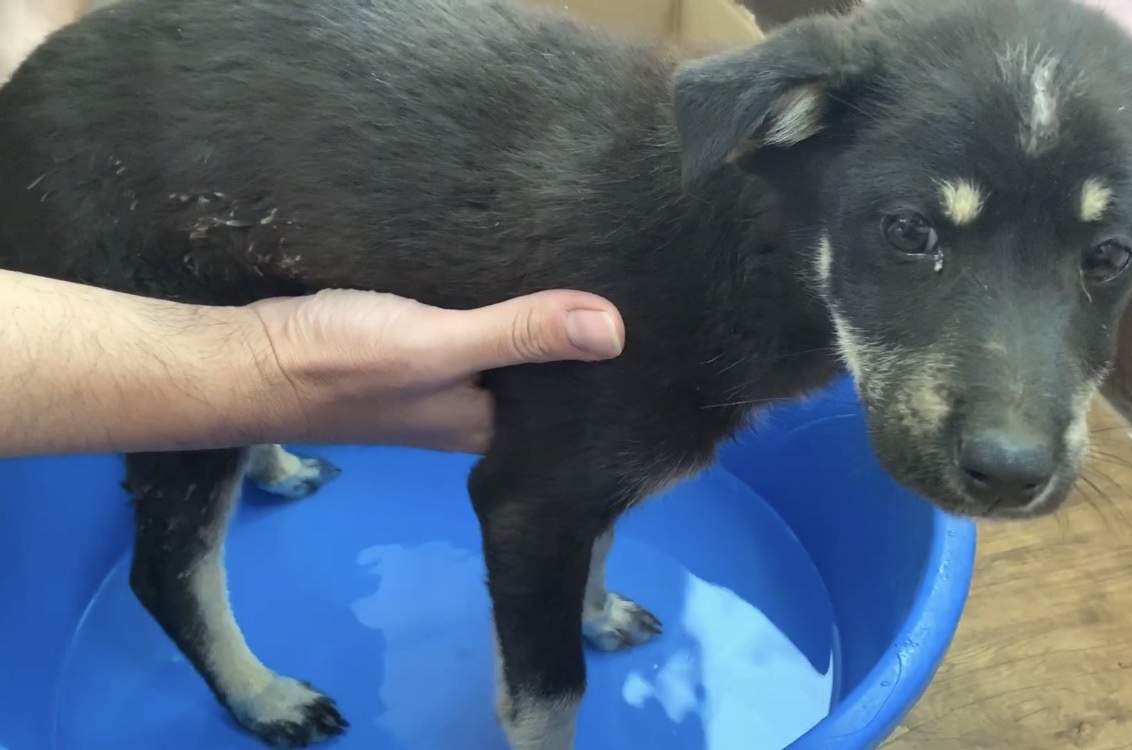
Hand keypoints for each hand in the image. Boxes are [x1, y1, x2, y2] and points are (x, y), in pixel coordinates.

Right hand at [250, 288, 624, 452]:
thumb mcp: (440, 347)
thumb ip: (520, 335)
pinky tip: (515, 255)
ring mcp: (436, 374)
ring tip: (592, 257)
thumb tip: (616, 330)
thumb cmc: (342, 366)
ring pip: (501, 343)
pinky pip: (465, 318)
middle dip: (574, 336)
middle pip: (536, 372)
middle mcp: (468, 407)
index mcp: (486, 427)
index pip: (566, 407)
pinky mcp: (407, 340)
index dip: (605, 372)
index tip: (657, 329)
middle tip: (633, 275)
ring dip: (532, 311)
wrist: (242, 359)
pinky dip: (488, 295)